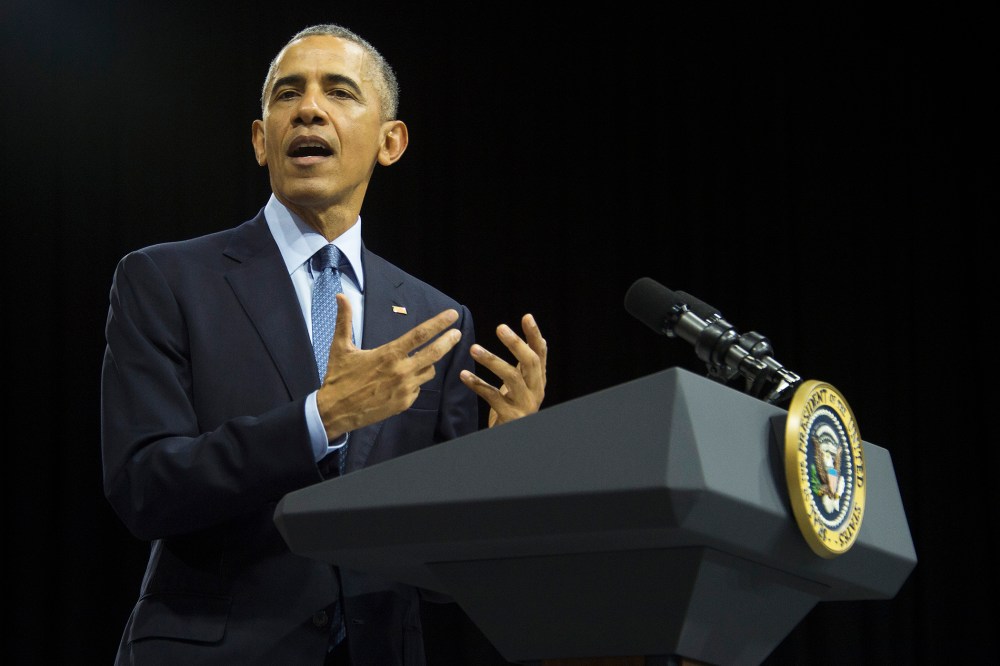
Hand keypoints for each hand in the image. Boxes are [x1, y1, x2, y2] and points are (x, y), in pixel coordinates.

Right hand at [316, 294, 461, 437]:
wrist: (335, 411)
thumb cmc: (338, 378)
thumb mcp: (340, 347)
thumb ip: (344, 321)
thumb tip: (341, 296)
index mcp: (388, 354)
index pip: (420, 334)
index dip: (439, 323)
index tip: (452, 315)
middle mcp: (401, 371)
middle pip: (434, 353)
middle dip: (449, 341)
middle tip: (457, 333)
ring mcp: (405, 389)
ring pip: (428, 371)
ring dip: (427, 363)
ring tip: (419, 359)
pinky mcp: (404, 403)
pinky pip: (418, 388)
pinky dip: (414, 382)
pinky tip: (402, 381)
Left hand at [460, 313, 546, 426]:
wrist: (511, 437)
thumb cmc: (515, 408)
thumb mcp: (524, 385)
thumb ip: (527, 366)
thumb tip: (536, 338)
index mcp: (539, 380)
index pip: (540, 353)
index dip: (534, 335)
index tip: (527, 316)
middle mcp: (536, 391)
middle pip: (530, 363)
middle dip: (516, 344)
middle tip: (500, 328)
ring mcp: (524, 404)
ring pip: (511, 378)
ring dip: (492, 360)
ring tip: (473, 348)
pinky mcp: (510, 416)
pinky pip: (493, 397)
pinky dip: (478, 384)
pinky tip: (464, 375)